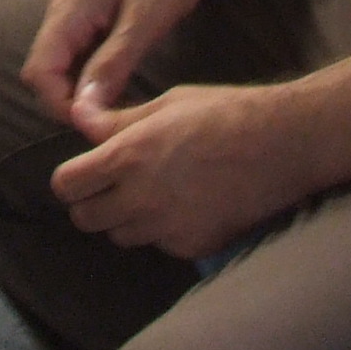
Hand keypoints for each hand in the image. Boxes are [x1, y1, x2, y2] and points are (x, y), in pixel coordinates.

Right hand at [22, 0, 223, 131]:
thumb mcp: (144, 20)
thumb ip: (112, 64)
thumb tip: (85, 109)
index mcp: (68, 10)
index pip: (38, 72)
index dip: (59, 104)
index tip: (95, 124)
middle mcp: (64, 14)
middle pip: (45, 73)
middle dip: (69, 102)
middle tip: (109, 123)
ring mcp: (78, 17)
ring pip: (63, 68)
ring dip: (82, 93)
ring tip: (117, 113)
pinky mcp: (95, 21)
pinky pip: (81, 59)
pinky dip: (94, 80)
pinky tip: (121, 92)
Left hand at [50, 83, 311, 260]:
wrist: (283, 145)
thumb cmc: (225, 113)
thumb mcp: (167, 103)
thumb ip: (117, 119)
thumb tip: (78, 117)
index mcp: (128, 156)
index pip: (67, 185)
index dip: (72, 178)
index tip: (86, 171)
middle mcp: (141, 198)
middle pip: (86, 219)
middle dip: (94, 202)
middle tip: (115, 184)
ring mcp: (167, 228)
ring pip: (121, 235)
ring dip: (127, 219)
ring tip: (155, 192)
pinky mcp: (192, 246)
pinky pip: (159, 245)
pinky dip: (164, 231)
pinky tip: (188, 204)